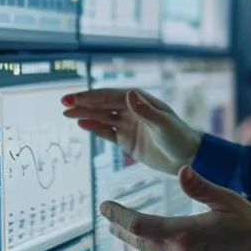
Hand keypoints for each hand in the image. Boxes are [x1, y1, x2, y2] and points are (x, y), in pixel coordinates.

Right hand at [62, 88, 200, 175]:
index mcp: (140, 100)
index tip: (75, 98)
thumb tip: (129, 93)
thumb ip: (145, 110)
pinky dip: (94, 128)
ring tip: (66, 113)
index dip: (92, 96)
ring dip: (84, 114)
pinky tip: (81, 124)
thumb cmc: (179, 136)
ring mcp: (128, 125)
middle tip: (63, 102)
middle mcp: (132, 110)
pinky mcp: (127, 140)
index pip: (111, 96)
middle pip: (103, 104)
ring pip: (102, 117)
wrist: (188, 156)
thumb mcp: (163, 123)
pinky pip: (107, 132)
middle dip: (83, 103)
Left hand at [101, 166, 250, 250]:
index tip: (104, 207)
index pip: (138, 224)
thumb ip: (201, 187)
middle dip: (123, 230)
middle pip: (141, 242)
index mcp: (184, 234)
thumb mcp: (229, 201)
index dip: (118, 215)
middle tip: (110, 222)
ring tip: (134, 234)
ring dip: (144, 243)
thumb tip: (181, 170)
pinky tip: (175, 249)